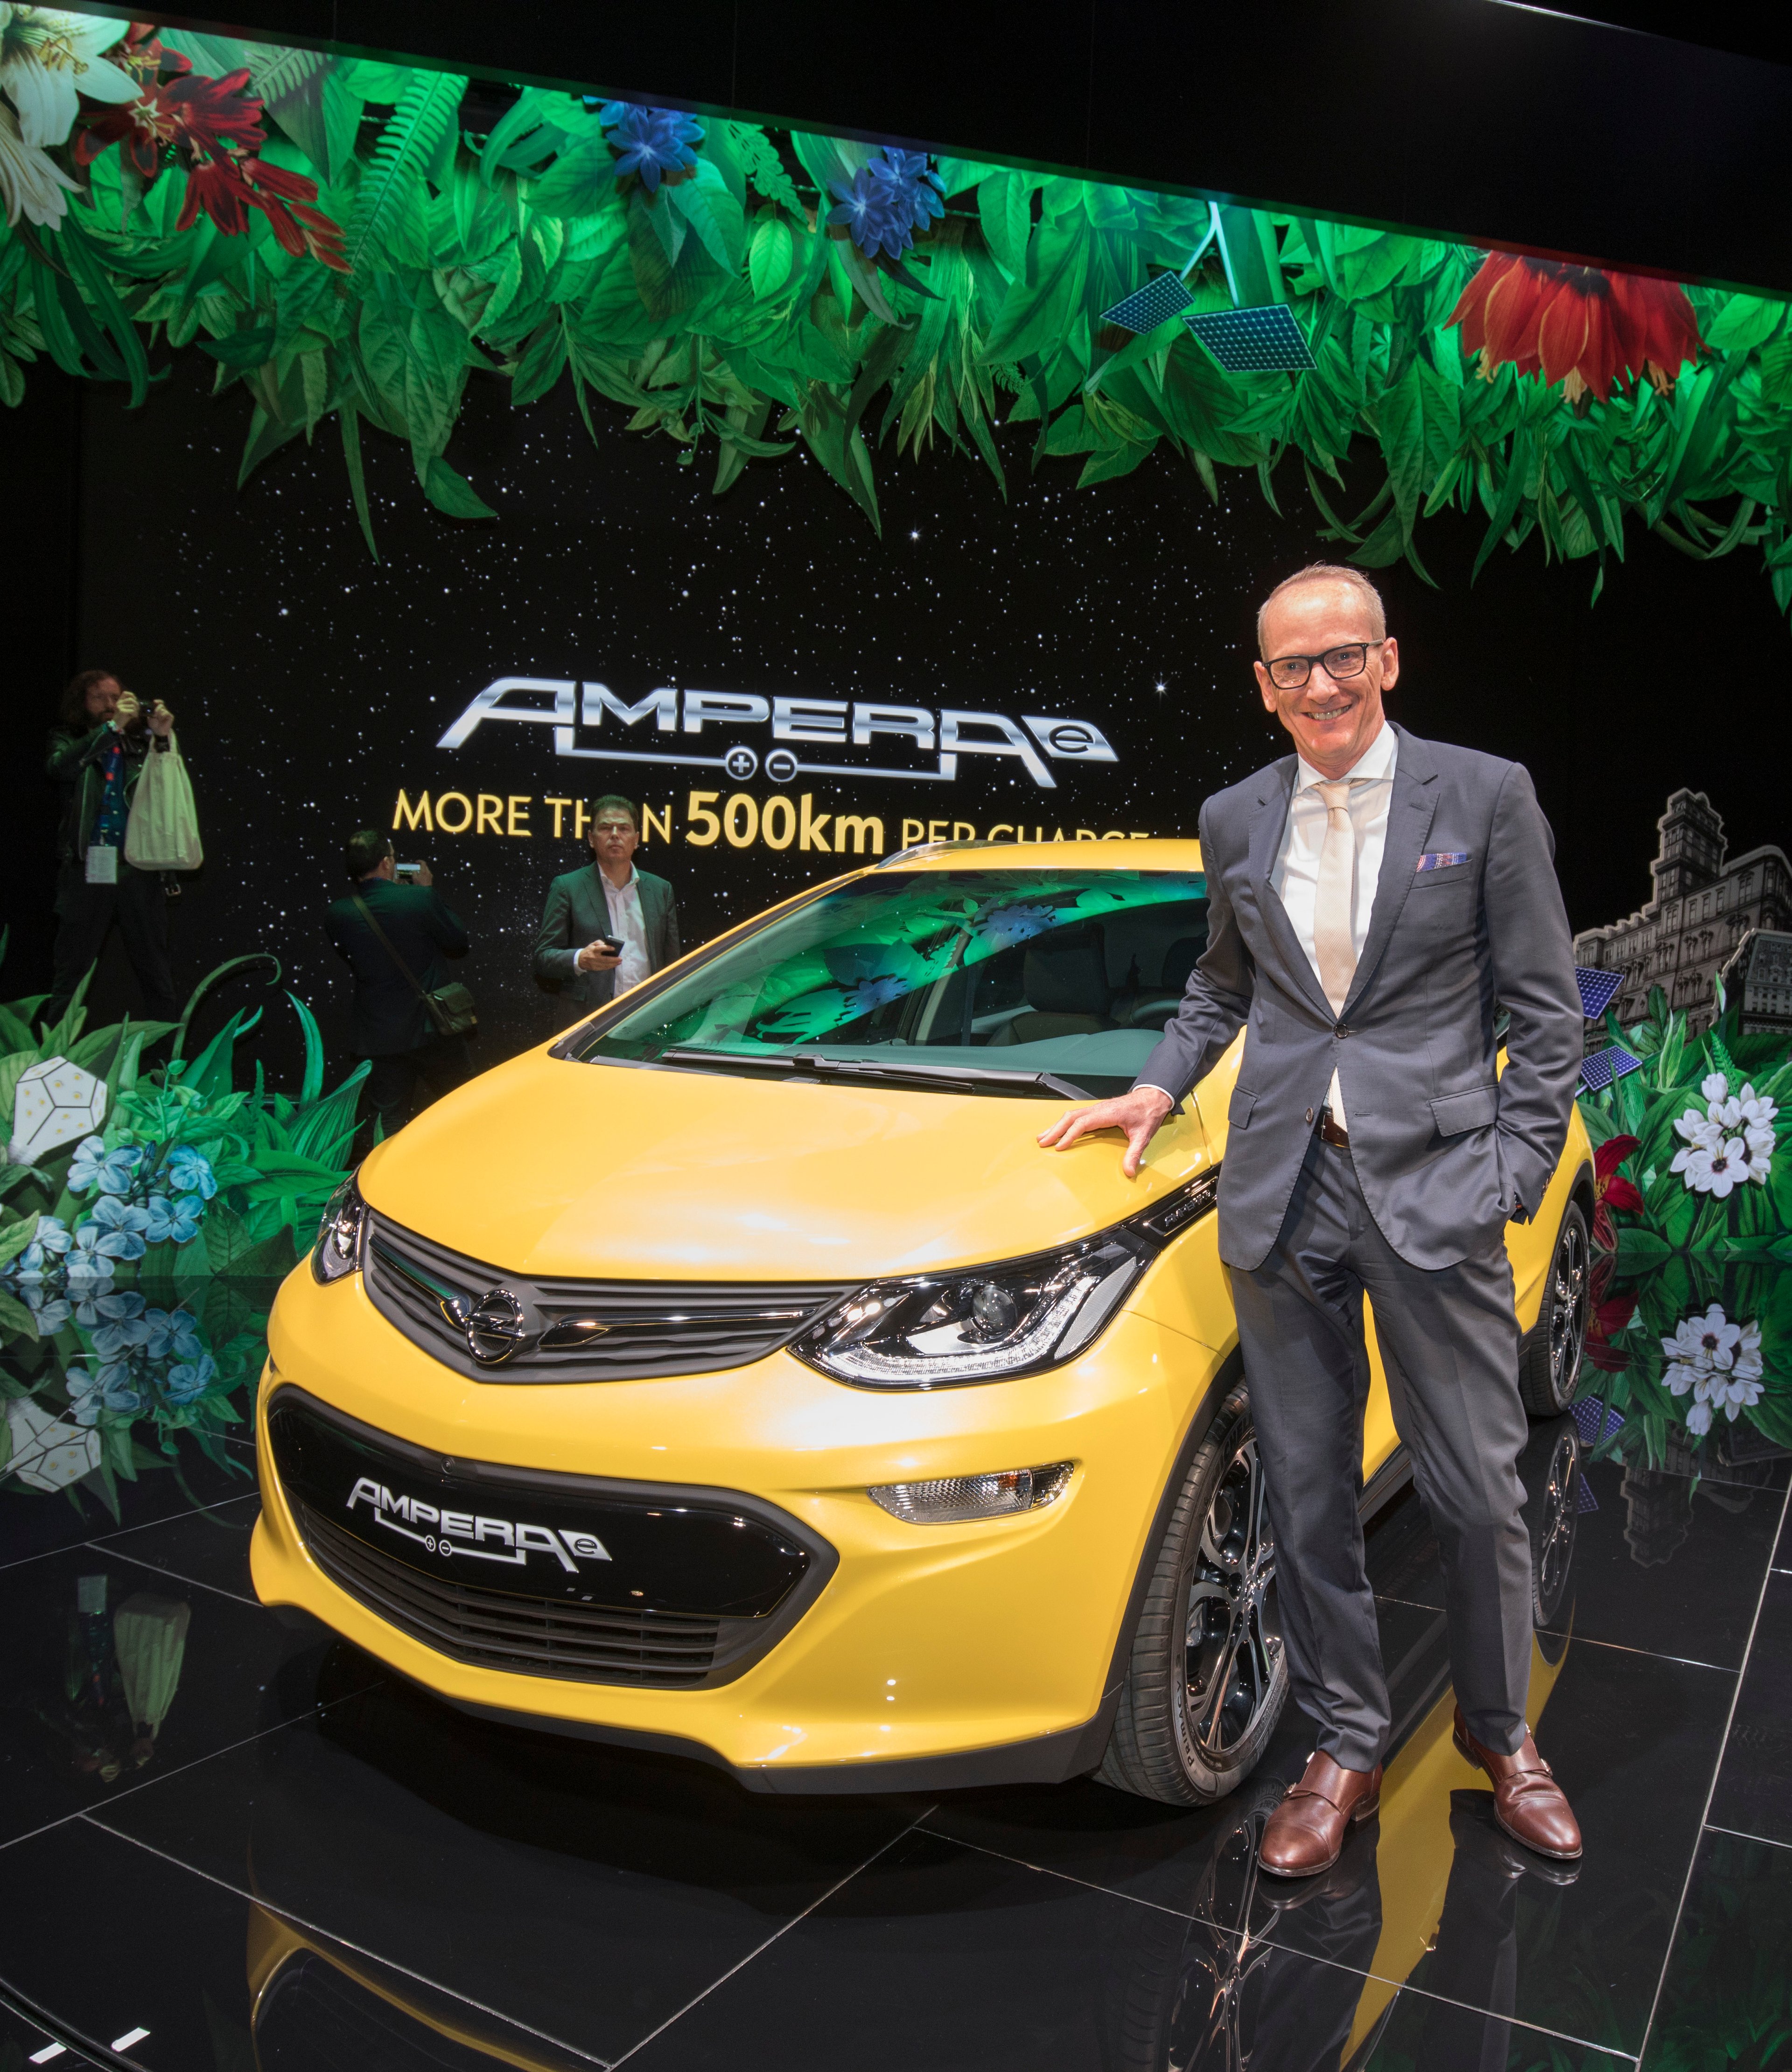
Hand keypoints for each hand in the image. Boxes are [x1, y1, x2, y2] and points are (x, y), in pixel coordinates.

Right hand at [113, 690, 139, 728]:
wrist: (117, 725)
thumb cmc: (123, 717)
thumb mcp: (126, 709)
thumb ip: (129, 704)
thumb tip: (137, 701)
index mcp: (119, 701)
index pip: (125, 693)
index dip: (131, 695)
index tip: (135, 699)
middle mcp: (119, 703)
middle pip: (131, 700)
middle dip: (137, 705)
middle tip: (137, 710)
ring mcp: (120, 706)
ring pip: (133, 706)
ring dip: (136, 711)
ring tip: (134, 715)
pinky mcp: (122, 711)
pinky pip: (133, 711)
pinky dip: (135, 714)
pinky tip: (133, 717)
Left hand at [145, 699, 173, 737]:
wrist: (158, 731)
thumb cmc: (154, 724)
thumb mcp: (150, 717)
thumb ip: (152, 711)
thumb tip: (156, 709)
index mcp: (158, 709)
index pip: (159, 702)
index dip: (158, 701)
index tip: (154, 702)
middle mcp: (163, 710)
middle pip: (161, 705)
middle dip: (157, 709)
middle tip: (155, 715)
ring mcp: (167, 713)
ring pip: (163, 709)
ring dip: (159, 714)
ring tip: (158, 719)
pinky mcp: (170, 716)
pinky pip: (166, 713)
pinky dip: (163, 715)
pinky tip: (162, 719)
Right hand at [412, 860, 432, 886]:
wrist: (425, 892)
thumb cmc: (420, 885)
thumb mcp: (414, 878)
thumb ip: (414, 872)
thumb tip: (414, 870)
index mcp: (424, 871)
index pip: (423, 863)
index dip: (419, 861)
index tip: (416, 862)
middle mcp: (428, 872)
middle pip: (425, 866)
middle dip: (420, 865)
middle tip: (416, 867)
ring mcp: (430, 876)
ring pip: (426, 870)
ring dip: (422, 870)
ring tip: (417, 873)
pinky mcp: (430, 879)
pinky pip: (427, 874)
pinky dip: (424, 873)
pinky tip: (421, 877)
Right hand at [576, 940, 620, 972]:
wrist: (580, 960)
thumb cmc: (588, 951)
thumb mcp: (591, 944)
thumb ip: (598, 942)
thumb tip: (605, 943)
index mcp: (593, 950)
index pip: (601, 948)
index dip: (607, 948)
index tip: (614, 948)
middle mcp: (594, 957)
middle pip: (605, 959)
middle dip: (614, 959)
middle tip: (620, 959)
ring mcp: (595, 964)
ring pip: (606, 965)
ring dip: (613, 964)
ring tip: (619, 962)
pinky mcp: (595, 968)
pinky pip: (604, 968)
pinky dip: (610, 967)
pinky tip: (614, 965)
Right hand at [1037, 1086, 1175, 1178]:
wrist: (1153, 1098)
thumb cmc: (1147, 1113)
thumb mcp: (1143, 1136)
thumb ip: (1134, 1154)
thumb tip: (1128, 1171)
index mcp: (1107, 1113)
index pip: (1082, 1123)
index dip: (1070, 1135)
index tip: (1059, 1146)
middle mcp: (1099, 1109)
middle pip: (1071, 1117)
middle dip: (1055, 1130)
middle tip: (1042, 1142)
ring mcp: (1097, 1108)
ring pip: (1071, 1114)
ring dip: (1057, 1125)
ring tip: (1044, 1136)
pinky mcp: (1097, 1110)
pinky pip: (1077, 1115)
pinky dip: (1065, 1123)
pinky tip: (1059, 1129)